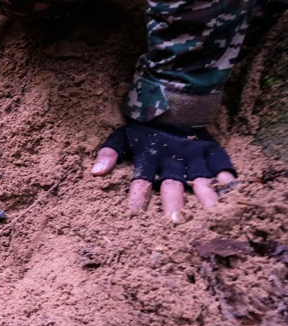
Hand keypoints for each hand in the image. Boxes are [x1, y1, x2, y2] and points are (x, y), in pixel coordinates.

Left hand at [91, 122, 236, 221]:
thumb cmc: (143, 131)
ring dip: (204, 191)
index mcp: (148, 156)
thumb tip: (95, 172)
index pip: (141, 176)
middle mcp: (171, 157)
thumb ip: (109, 153)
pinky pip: (220, 161)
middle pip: (172, 181)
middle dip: (173, 199)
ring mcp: (192, 154)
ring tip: (210, 209)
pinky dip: (226, 172)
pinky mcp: (210, 149)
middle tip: (175, 219)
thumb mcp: (121, 137)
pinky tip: (230, 187)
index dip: (138, 192)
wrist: (171, 107)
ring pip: (198, 174)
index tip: (135, 211)